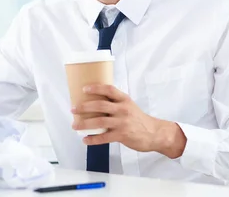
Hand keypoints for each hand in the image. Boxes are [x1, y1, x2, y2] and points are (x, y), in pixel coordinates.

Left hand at [71, 84, 185, 157]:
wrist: (154, 133)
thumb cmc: (139, 119)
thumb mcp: (129, 106)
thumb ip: (116, 103)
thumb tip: (96, 101)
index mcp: (124, 100)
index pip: (109, 89)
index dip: (96, 88)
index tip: (84, 89)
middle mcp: (123, 109)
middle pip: (100, 105)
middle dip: (84, 107)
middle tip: (73, 108)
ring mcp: (122, 122)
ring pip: (99, 121)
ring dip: (84, 124)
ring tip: (75, 125)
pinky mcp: (122, 135)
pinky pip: (104, 138)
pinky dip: (92, 139)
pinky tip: (85, 140)